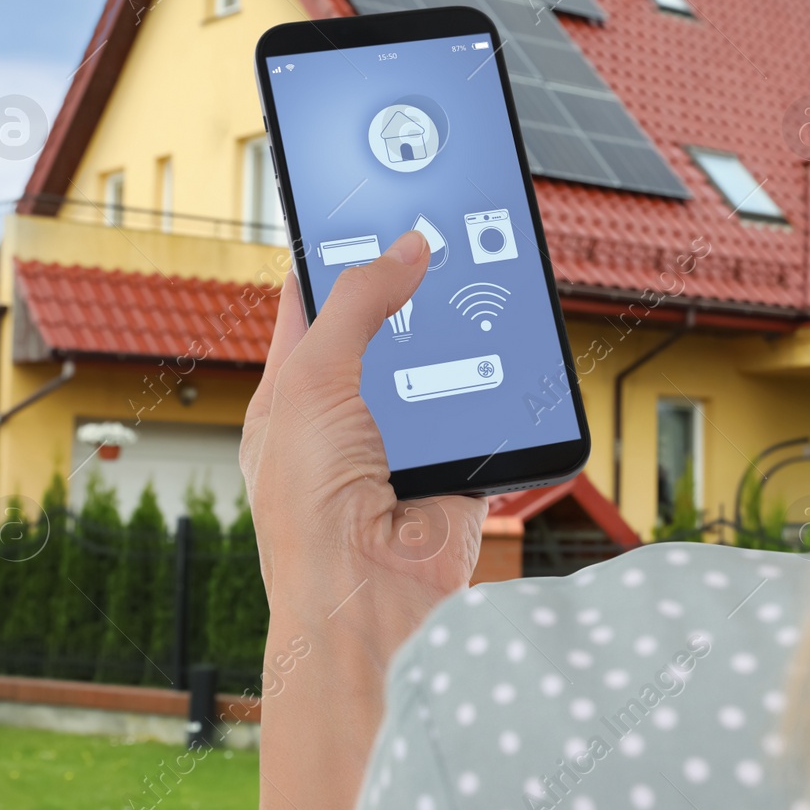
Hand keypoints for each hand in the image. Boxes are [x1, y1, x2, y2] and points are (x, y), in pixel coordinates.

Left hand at [241, 229, 485, 613]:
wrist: (367, 603)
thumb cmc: (309, 506)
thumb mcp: (314, 380)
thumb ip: (360, 306)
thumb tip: (407, 246)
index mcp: (293, 395)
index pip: (312, 306)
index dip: (335, 256)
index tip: (367, 207)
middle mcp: (347, 420)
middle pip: (389, 334)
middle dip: (416, 293)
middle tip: (448, 234)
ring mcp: (403, 449)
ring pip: (444, 373)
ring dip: (466, 341)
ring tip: (489, 287)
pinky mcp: (455, 476)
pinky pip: (488, 423)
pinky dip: (505, 398)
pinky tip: (516, 359)